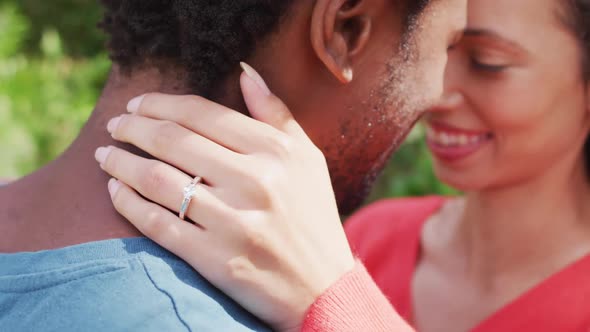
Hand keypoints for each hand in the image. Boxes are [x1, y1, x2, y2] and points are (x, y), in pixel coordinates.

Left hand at [95, 63, 354, 330]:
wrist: (323, 288)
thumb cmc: (313, 217)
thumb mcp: (307, 159)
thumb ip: (277, 114)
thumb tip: (245, 72)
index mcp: (276, 152)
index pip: (203, 113)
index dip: (161, 103)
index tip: (137, 103)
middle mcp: (255, 181)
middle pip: (173, 141)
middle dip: (133, 127)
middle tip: (114, 125)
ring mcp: (233, 221)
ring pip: (158, 179)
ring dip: (121, 162)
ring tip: (104, 155)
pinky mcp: (214, 258)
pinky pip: (158, 224)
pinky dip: (128, 203)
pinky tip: (114, 190)